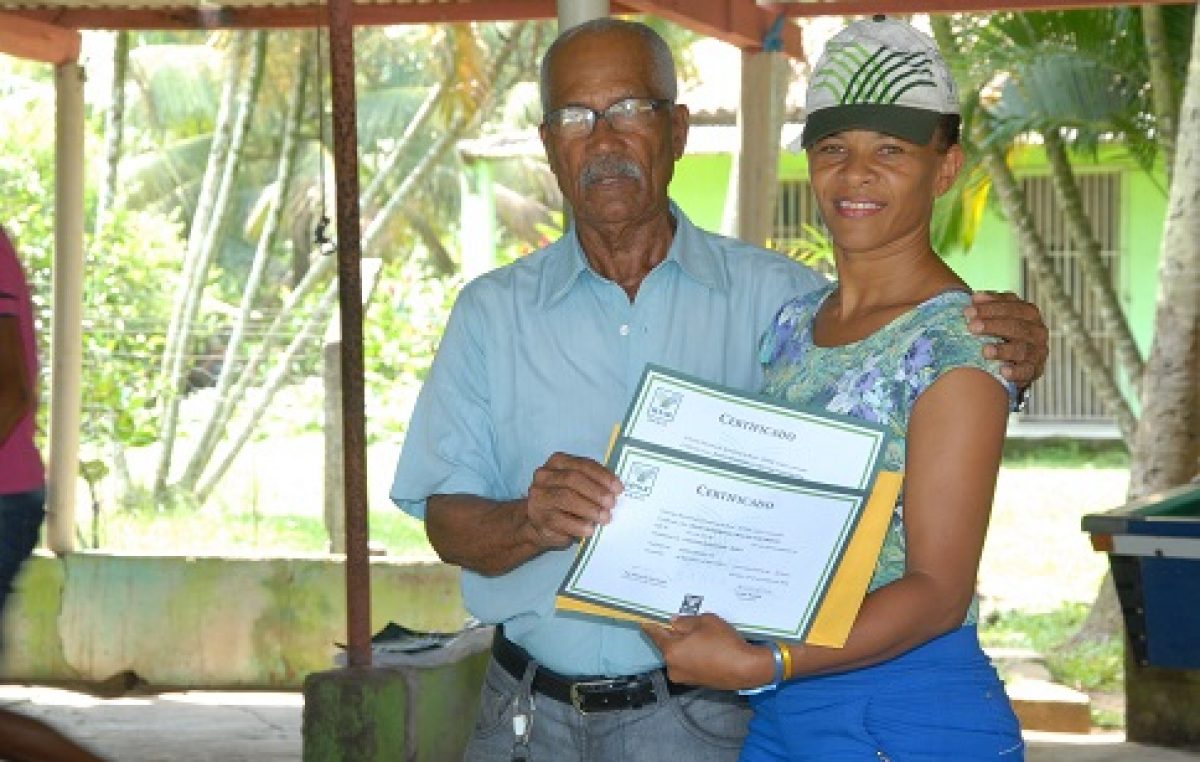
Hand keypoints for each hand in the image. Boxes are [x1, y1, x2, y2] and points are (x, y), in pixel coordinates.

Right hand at [523, 452, 621, 549]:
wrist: (540, 524)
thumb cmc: (565, 503)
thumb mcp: (578, 487)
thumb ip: (593, 483)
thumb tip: (615, 490)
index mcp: (557, 462)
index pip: (583, 465)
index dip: (603, 476)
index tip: (618, 489)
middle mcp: (544, 476)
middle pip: (573, 479)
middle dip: (596, 492)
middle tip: (612, 504)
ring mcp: (539, 497)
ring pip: (566, 498)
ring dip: (590, 509)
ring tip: (604, 518)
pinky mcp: (538, 518)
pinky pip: (560, 520)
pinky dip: (579, 525)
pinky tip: (590, 529)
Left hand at [641, 614, 769, 689]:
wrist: (747, 669)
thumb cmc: (724, 643)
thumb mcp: (705, 622)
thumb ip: (686, 621)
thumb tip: (674, 623)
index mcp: (671, 651)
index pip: (655, 635)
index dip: (650, 626)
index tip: (644, 621)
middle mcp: (673, 667)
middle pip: (668, 646)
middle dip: (674, 635)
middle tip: (684, 624)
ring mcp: (684, 677)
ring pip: (678, 656)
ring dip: (684, 646)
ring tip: (699, 636)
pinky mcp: (696, 682)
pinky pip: (688, 664)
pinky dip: (692, 656)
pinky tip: (705, 649)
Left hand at [964, 291, 1048, 387]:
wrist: (1016, 361)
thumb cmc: (1003, 333)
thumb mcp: (998, 316)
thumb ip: (989, 305)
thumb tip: (975, 297)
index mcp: (1029, 313)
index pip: (1012, 307)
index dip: (990, 308)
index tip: (969, 310)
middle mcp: (1037, 331)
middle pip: (1017, 326)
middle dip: (993, 326)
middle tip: (972, 327)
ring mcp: (1038, 352)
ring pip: (1022, 349)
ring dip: (1003, 350)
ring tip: (985, 351)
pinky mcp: (1034, 370)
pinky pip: (1027, 371)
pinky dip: (1016, 372)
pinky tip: (1003, 371)